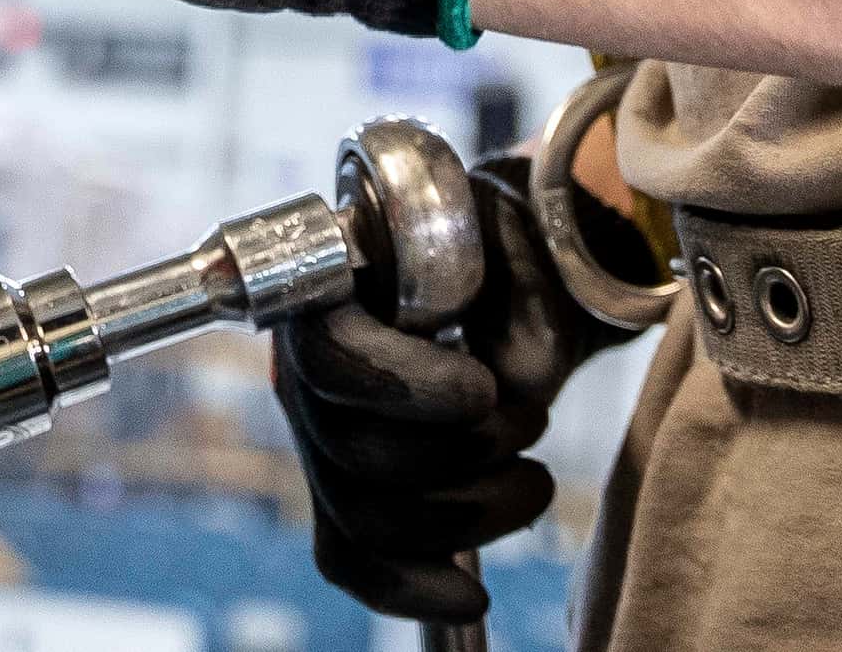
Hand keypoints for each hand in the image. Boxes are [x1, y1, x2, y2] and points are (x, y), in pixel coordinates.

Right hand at [273, 154, 636, 622]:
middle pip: (351, 451)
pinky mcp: (346, 489)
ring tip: (534, 480)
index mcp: (330, 287)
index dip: (404, 386)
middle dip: (463, 455)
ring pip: (362, 514)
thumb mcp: (523, 244)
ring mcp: (321, 436)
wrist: (504, 280)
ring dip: (469, 514)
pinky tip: (471, 596)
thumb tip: (514, 379)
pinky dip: (410, 587)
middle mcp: (306, 367)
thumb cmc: (503, 253)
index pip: (329, 354)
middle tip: (533, 423)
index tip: (484, 392)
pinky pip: (352, 560)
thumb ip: (523, 294)